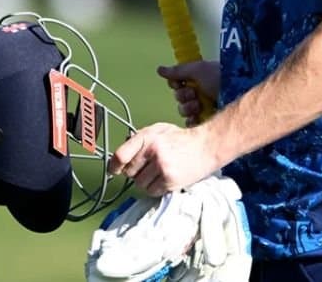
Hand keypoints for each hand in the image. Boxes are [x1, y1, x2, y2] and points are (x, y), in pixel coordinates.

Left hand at [107, 122, 221, 196]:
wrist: (207, 146)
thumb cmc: (182, 138)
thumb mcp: (159, 130)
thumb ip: (140, 139)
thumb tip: (121, 155)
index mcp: (148, 137)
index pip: (121, 155)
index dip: (114, 165)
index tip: (114, 170)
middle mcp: (153, 151)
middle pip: (130, 172)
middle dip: (135, 172)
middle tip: (147, 168)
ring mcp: (161, 167)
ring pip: (140, 184)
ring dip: (146, 182)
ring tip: (158, 173)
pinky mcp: (170, 181)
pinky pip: (152, 191)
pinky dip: (155, 188)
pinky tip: (164, 179)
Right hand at [158, 60, 219, 125]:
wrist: (240, 89)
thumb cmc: (220, 76)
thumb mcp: (198, 70)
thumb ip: (178, 71)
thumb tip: (160, 69)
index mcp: (197, 80)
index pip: (177, 85)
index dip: (176, 85)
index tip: (181, 83)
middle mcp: (200, 93)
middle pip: (179, 98)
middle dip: (184, 96)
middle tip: (195, 93)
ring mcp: (204, 107)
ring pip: (184, 111)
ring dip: (188, 108)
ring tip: (199, 105)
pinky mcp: (209, 120)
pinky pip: (192, 124)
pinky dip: (192, 121)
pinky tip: (197, 117)